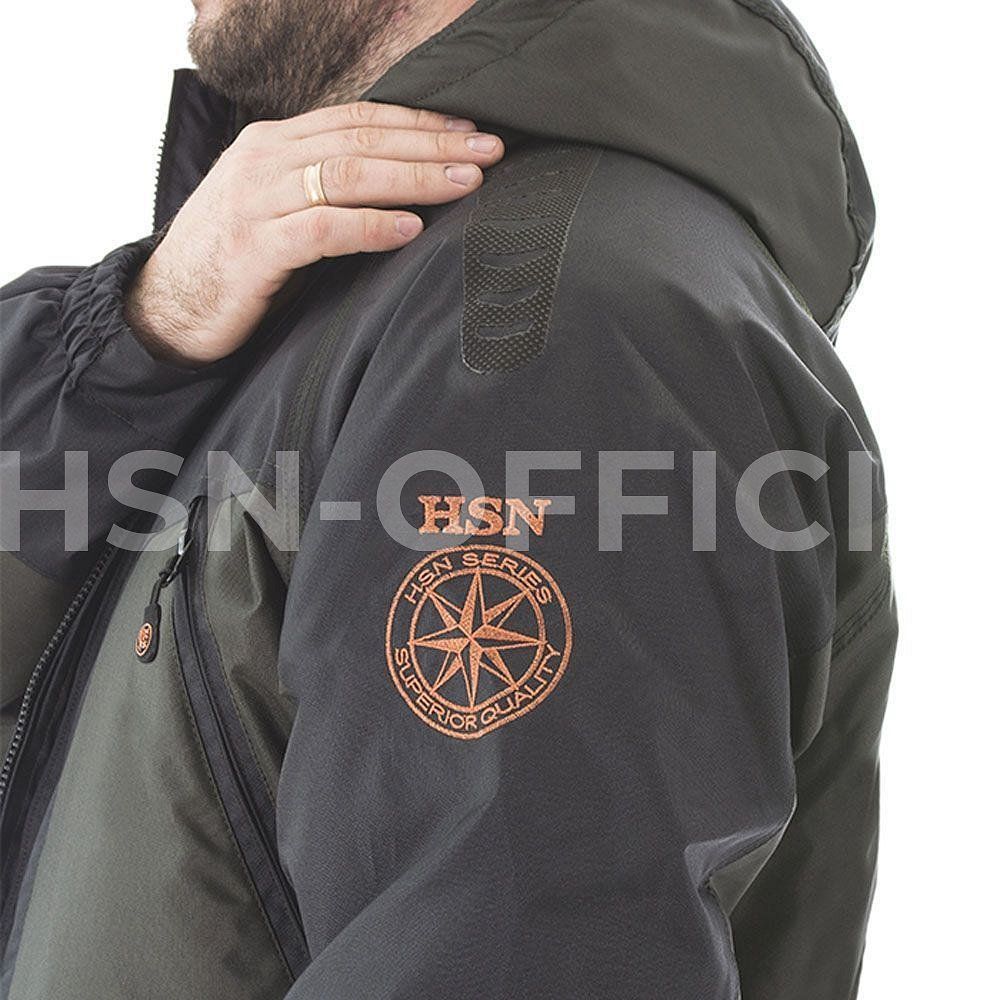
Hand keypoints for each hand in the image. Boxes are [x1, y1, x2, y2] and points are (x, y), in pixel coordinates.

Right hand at [123, 102, 503, 364]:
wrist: (166, 306)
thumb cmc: (234, 260)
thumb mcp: (278, 209)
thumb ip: (325, 189)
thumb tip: (401, 190)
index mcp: (274, 143)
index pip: (358, 119)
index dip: (418, 121)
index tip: (469, 130)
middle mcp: (264, 160)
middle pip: (362, 139)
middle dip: (432, 142)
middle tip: (488, 150)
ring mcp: (255, 200)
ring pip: (347, 174)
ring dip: (413, 177)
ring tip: (466, 184)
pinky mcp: (253, 248)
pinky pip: (322, 228)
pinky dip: (370, 226)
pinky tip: (411, 229)